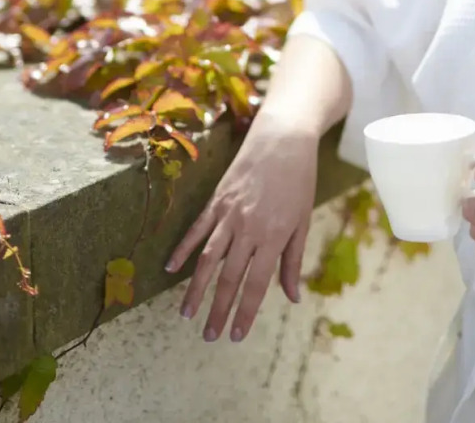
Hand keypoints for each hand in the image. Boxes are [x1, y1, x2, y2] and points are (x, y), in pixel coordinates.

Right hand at [165, 113, 318, 341]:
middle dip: (218, 310)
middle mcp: (247, 228)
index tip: (236, 336)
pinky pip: (196, 230)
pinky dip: (183, 250)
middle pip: (228, 278)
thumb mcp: (303, 222)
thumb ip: (293, 261)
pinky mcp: (216, 200)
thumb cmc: (299, 181)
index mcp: (273, 236)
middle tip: (209, 336)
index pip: (255, 285)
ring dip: (196, 289)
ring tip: (186, 314)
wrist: (283, 138)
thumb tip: (292, 298)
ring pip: (208, 259)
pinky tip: (171, 269)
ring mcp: (228, 213)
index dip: (245, 313)